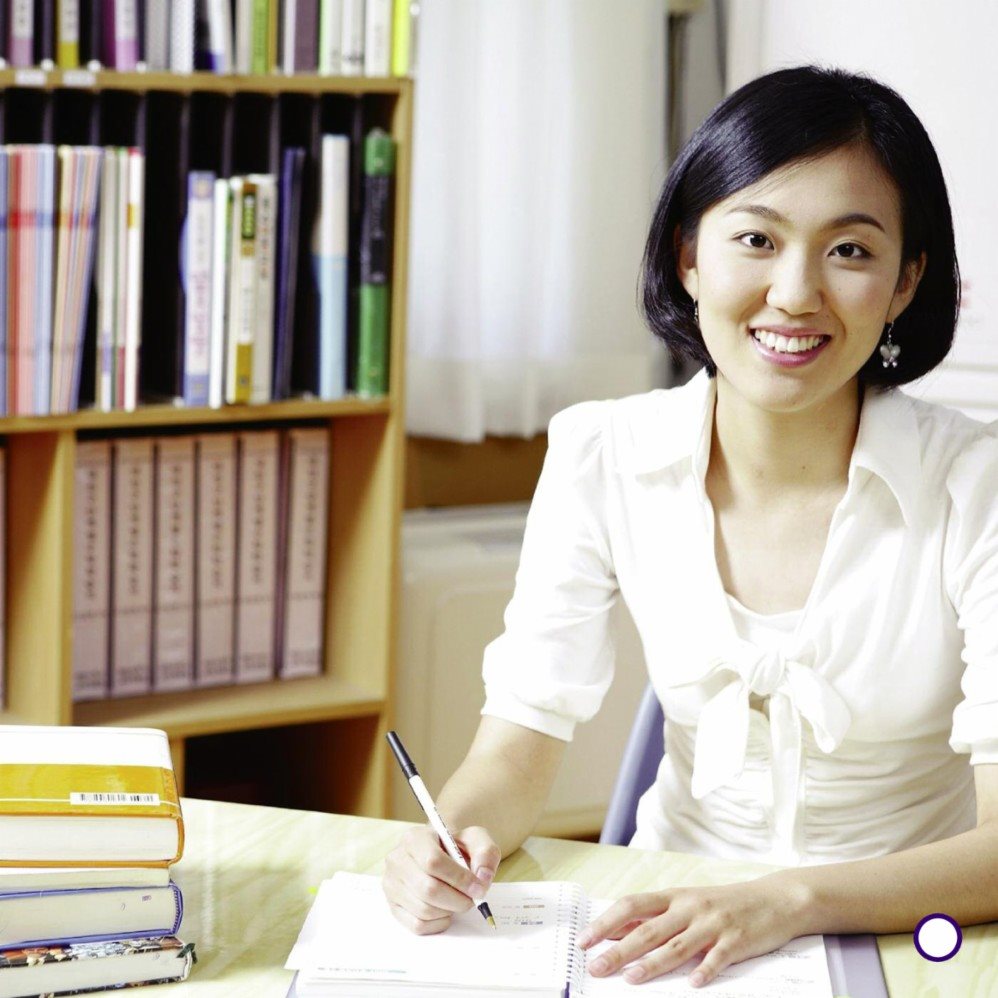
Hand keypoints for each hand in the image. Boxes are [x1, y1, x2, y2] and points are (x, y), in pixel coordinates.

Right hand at [382, 824, 500, 934]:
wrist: (441, 855)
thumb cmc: (456, 848)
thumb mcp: (476, 839)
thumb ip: (485, 852)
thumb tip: (482, 878)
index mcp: (414, 838)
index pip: (433, 862)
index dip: (459, 879)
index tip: (478, 887)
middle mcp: (397, 860)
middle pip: (428, 889)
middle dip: (457, 899)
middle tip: (472, 899)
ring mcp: (391, 884)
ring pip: (424, 910)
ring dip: (449, 911)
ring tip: (457, 899)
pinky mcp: (393, 906)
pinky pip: (417, 925)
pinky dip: (438, 922)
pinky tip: (445, 909)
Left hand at [577, 874, 809, 987]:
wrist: (774, 899)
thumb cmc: (723, 905)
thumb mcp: (687, 904)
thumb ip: (655, 918)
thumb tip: (617, 932)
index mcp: (674, 897)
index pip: (631, 906)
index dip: (606, 922)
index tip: (584, 940)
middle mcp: (689, 907)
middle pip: (649, 929)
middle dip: (620, 950)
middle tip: (596, 967)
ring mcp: (713, 923)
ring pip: (678, 945)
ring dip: (653, 963)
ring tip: (631, 978)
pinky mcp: (737, 940)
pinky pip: (718, 957)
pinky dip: (705, 970)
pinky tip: (693, 985)